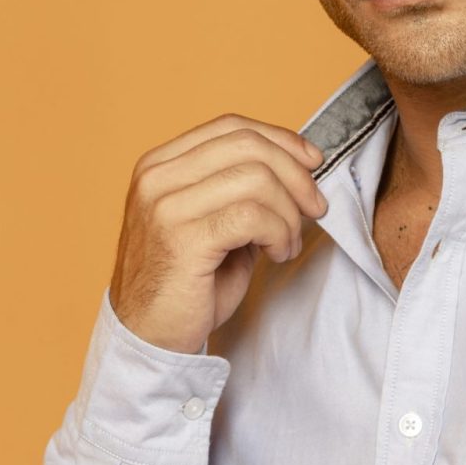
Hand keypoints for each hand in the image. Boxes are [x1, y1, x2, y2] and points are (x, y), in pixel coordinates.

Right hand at [108, 112, 326, 353]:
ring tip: (288, 243)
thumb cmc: (187, 283)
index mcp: (160, 165)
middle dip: (296, 175)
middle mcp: (157, 178)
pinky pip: (253, 217)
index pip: (231, 126)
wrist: (150, 337)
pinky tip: (277, 254)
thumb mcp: (212, 222)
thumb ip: (241, 190)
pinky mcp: (182, 239)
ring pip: (256, 179)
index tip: (313, 162)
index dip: (281, 139)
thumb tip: (299, 168)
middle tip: (315, 207)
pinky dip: (280, 234)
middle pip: (248, 146)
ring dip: (289, 213)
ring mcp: (165, 206)